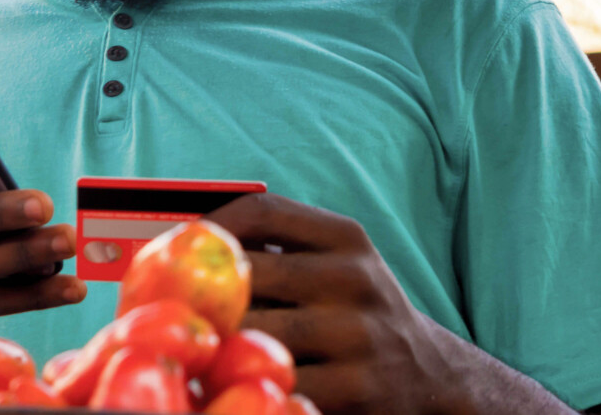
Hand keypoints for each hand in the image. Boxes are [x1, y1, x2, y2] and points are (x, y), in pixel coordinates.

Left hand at [207, 193, 571, 414]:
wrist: (435, 378)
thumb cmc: (357, 314)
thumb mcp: (335, 266)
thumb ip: (276, 251)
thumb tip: (180, 247)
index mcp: (345, 238)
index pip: (261, 211)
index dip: (207, 226)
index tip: (175, 247)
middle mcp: (354, 278)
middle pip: (248, 274)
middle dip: (199, 293)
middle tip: (164, 307)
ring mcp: (359, 335)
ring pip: (256, 333)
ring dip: (216, 343)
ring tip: (191, 346)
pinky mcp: (359, 389)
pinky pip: (280, 383)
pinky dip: (249, 383)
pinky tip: (233, 381)